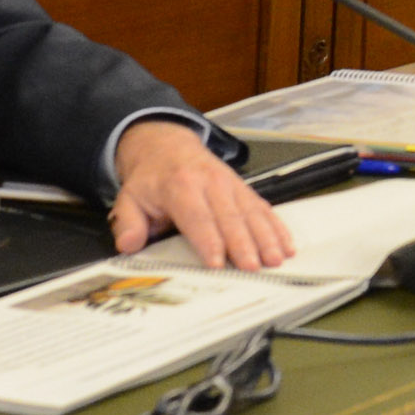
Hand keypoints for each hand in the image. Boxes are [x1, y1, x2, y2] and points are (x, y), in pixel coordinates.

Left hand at [110, 118, 293, 269]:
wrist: (167, 146)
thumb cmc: (152, 179)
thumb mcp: (129, 197)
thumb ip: (128, 222)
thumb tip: (129, 243)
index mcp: (180, 185)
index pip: (197, 216)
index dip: (209, 240)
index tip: (218, 263)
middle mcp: (209, 182)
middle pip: (229, 217)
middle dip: (243, 244)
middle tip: (253, 267)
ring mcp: (230, 184)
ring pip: (251, 212)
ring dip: (266, 237)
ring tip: (275, 259)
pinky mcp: (243, 189)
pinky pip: (263, 207)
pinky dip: (277, 226)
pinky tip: (286, 244)